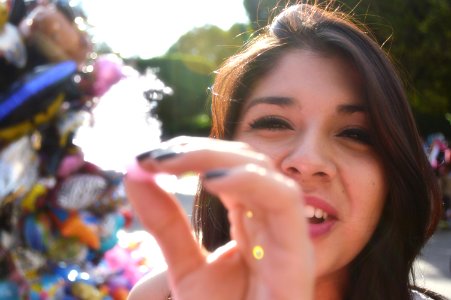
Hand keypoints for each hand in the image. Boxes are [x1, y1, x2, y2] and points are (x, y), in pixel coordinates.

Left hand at [124, 136, 313, 299]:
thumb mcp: (183, 269)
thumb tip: (133, 171)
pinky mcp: (297, 258)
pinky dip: (250, 181)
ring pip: (265, 173)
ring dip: (217, 157)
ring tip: (170, 162)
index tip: (145, 158)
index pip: (230, 168)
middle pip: (248, 162)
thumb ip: (164, 222)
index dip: (191, 154)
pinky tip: (211, 179)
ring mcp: (289, 238)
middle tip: (152, 157)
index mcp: (252, 223)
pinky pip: (284, 203)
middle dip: (199, 150)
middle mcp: (273, 225)